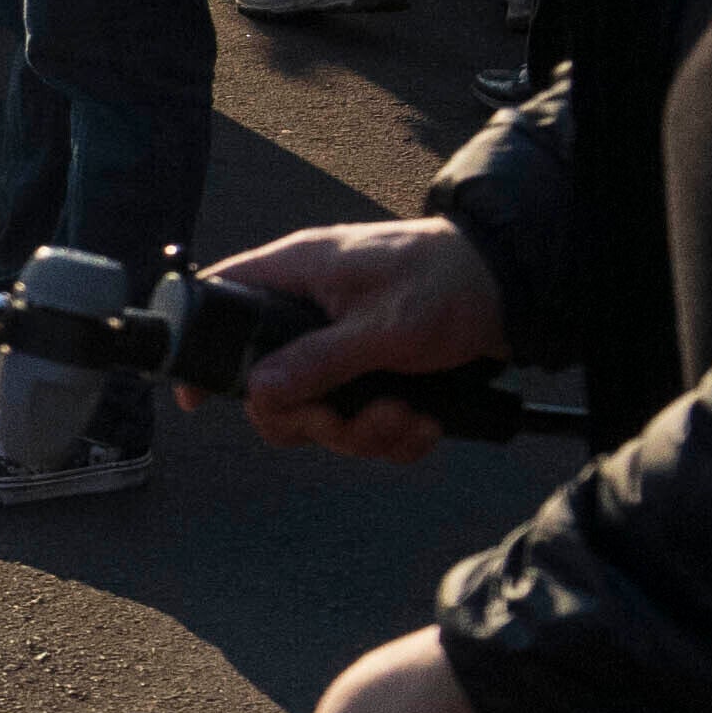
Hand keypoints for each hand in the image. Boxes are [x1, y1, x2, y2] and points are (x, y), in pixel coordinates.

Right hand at [204, 212, 500, 460]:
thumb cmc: (449, 281)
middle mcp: (308, 314)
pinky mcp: (370, 377)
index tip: (197, 399)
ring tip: (408, 419)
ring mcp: (339, 348)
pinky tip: (423, 422)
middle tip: (346, 420)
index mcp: (296, 276)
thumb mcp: (384, 324)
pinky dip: (392, 436)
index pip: (220, 304)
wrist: (515, 291)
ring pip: (317, 416)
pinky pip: (358, 425)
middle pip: (268, 387)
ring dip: (364, 433)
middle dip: (313, 420)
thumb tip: (259, 392)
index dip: (202, 350)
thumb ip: (319, 360)